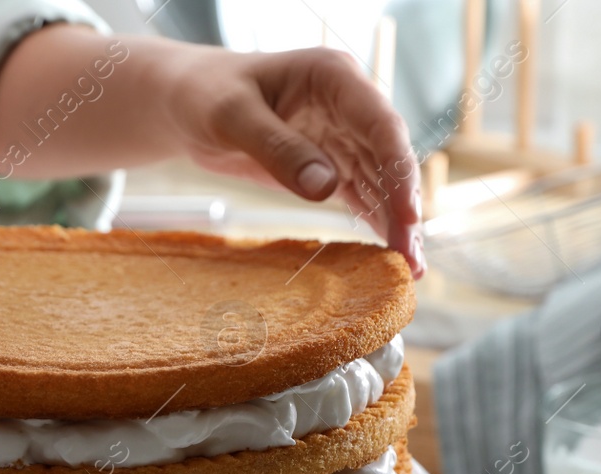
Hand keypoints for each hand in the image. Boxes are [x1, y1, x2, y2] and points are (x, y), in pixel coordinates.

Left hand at [162, 46, 423, 275]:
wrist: (189, 104)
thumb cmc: (206, 95)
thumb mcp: (232, 117)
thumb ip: (277, 149)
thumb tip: (325, 188)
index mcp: (334, 77)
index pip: (380, 125)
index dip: (398, 170)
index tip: (406, 215)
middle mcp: (348, 106)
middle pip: (389, 159)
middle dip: (404, 208)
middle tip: (411, 259)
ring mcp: (341, 137)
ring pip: (380, 182)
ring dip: (396, 224)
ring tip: (410, 270)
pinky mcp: (328, 165)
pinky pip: (359, 195)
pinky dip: (374, 223)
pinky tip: (388, 256)